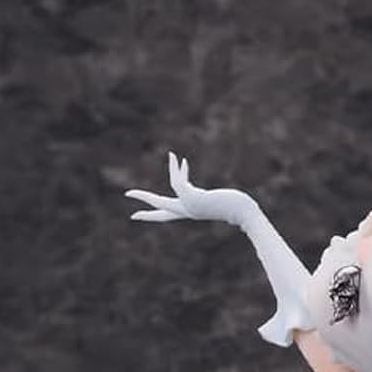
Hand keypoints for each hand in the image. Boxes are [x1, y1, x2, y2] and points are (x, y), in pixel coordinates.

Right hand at [125, 152, 256, 226]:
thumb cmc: (237, 209)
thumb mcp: (220, 203)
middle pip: (159, 207)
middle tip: (127, 193)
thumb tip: (210, 203)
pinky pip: (177, 182)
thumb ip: (209, 201)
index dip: (150, 215)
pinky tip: (180, 159)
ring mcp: (188, 206)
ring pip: (168, 192)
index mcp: (190, 212)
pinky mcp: (191, 198)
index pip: (166, 215)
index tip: (136, 216)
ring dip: (173, 171)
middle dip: (143, 200)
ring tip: (173, 155)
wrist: (244, 212)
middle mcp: (187, 211)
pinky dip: (177, 169)